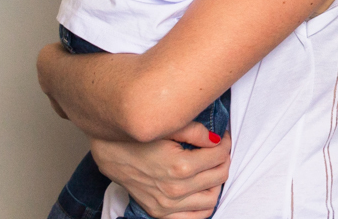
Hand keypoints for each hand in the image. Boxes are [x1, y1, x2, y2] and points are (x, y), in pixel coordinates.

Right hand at [90, 123, 229, 218]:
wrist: (111, 154)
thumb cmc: (139, 138)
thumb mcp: (169, 127)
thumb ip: (197, 131)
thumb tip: (217, 139)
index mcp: (180, 166)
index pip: (219, 155)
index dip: (225, 142)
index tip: (223, 135)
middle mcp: (175, 189)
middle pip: (219, 176)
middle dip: (224, 159)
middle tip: (219, 149)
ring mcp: (167, 205)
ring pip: (212, 199)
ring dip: (216, 183)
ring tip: (211, 168)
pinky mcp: (159, 213)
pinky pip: (195, 217)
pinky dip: (204, 205)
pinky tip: (202, 189)